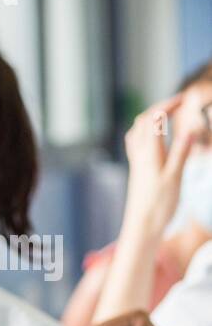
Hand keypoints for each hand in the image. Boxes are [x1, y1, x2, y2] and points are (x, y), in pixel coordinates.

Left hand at [120, 94, 195, 239]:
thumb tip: (189, 128)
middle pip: (143, 121)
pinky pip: (136, 145)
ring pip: (137, 132)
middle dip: (160, 107)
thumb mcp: (175, 177)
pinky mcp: (137, 171)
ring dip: (151, 118)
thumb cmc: (159, 205)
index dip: (168, 105)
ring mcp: (136, 163)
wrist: (141, 226)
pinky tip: (154, 137)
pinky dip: (145, 133)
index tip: (185, 98)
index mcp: (149, 153)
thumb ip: (181, 152)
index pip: (154, 119)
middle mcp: (139, 155)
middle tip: (179, 102)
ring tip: (167, 114)